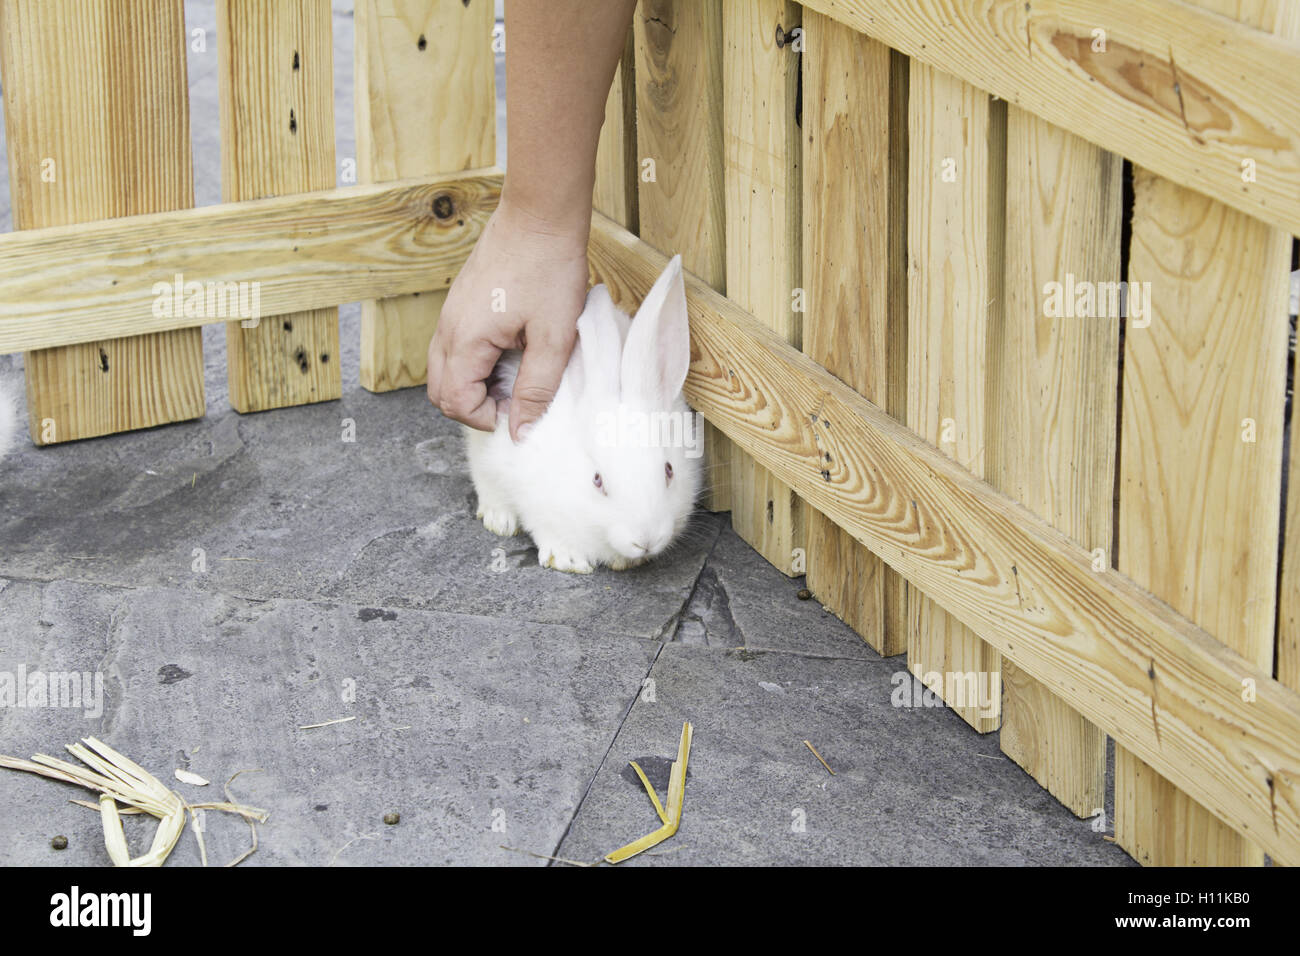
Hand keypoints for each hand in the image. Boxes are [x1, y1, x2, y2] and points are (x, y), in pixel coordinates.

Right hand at [426, 197, 589, 439]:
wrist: (540, 215)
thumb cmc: (549, 269)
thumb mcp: (553, 337)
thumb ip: (536, 389)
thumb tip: (521, 431)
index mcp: (465, 340)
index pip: (455, 403)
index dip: (487, 418)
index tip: (521, 410)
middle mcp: (447, 328)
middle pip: (440, 392)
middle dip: (475, 407)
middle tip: (516, 400)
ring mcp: (451, 314)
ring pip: (444, 370)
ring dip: (475, 386)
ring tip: (516, 377)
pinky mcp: (460, 304)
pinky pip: (454, 348)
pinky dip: (475, 364)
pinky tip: (510, 353)